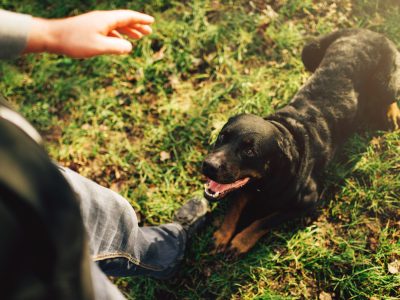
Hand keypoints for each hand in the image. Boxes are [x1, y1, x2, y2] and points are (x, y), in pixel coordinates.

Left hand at [24, 10, 153, 57]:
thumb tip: (129, 47)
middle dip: (137, 25)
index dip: (141, 19)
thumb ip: (117, 47)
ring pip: (116, 26)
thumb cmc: (74, 42)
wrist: (52, 37)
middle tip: (148, 32)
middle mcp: (102, 19)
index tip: (152, 22)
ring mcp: (95, 24)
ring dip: (128, 30)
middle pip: (123, 20)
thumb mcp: (99, 46)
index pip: (128, 16)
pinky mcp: (89, 30)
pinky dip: (118, 35)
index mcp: (106, 20)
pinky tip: (120, 42)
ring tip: (137, 37)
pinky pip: (109, 31)